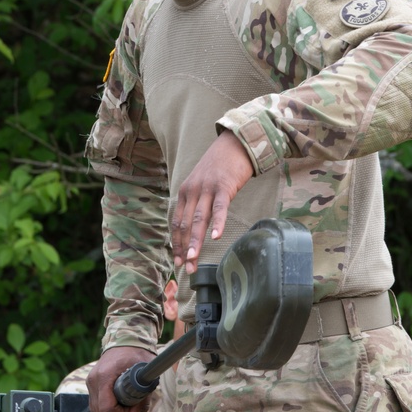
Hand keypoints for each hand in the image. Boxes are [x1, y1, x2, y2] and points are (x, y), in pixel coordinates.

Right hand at [87, 346, 154, 411]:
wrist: (126, 338)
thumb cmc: (137, 354)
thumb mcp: (146, 376)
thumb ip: (143, 400)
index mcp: (105, 376)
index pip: (106, 408)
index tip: (132, 406)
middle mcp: (93, 379)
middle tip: (131, 406)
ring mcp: (90, 381)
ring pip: (96, 411)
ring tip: (126, 402)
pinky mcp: (91, 383)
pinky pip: (96, 404)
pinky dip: (107, 407)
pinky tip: (119, 399)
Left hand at [171, 130, 253, 273]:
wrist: (234, 144)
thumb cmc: (220, 167)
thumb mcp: (202, 184)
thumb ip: (197, 203)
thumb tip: (197, 227)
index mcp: (185, 192)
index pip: (177, 223)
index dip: (177, 243)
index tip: (178, 261)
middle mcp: (192, 191)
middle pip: (185, 225)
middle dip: (184, 248)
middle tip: (186, 268)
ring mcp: (207, 188)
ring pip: (199, 219)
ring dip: (195, 241)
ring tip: (194, 259)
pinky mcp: (224, 186)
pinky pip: (220, 208)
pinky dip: (217, 223)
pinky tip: (215, 237)